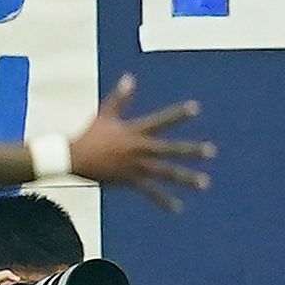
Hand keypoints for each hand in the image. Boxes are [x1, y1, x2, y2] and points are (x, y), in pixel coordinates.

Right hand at [68, 76, 216, 204]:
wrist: (73, 158)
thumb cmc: (91, 134)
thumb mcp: (105, 114)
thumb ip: (120, 97)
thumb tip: (130, 77)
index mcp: (135, 132)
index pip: (161, 120)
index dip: (178, 113)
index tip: (196, 108)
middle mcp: (139, 149)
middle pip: (169, 149)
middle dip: (190, 150)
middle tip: (211, 151)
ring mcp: (136, 166)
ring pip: (164, 172)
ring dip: (185, 178)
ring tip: (205, 183)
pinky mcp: (130, 181)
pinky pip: (150, 192)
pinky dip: (163, 200)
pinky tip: (178, 207)